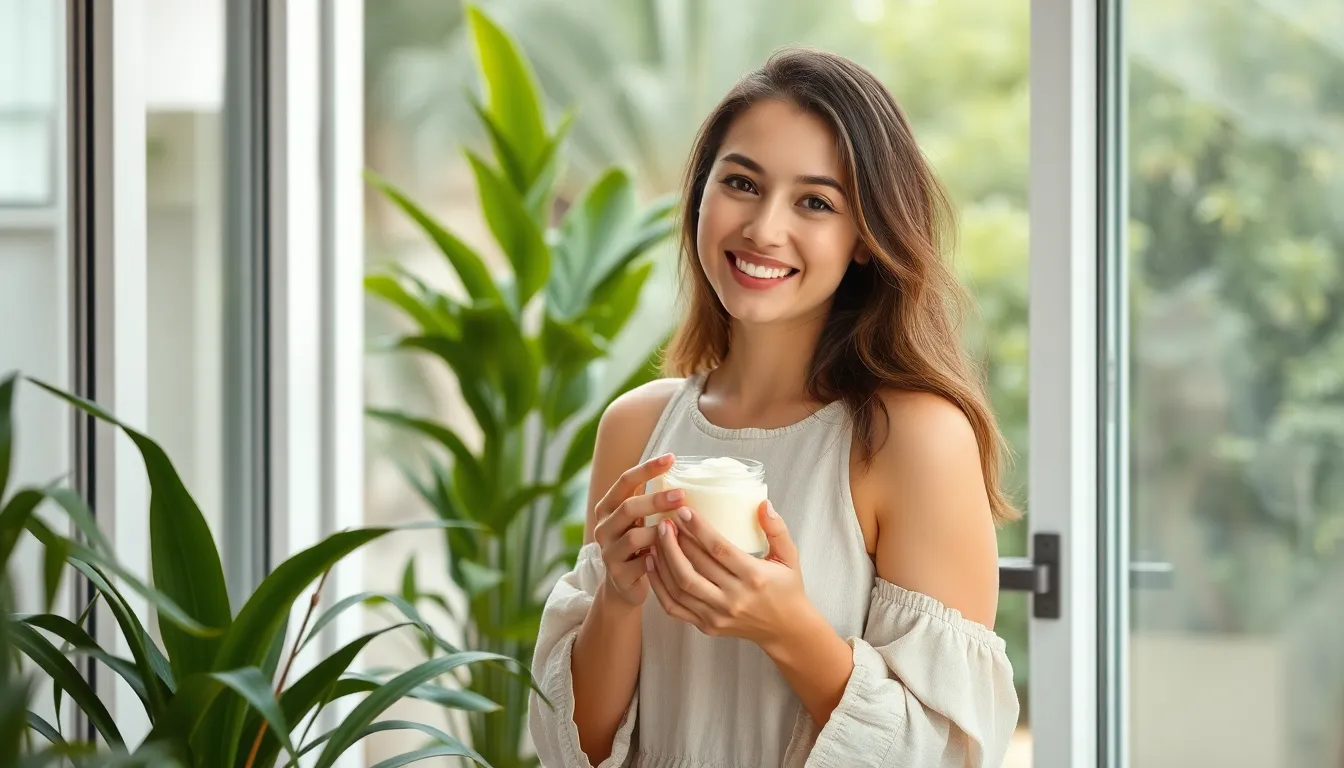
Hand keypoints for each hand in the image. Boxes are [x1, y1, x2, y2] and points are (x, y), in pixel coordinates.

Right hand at [592, 453, 686, 607]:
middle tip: (682, 494)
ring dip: (660, 531)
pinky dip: (660, 557)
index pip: (624, 481)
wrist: (624, 587)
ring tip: (681, 527)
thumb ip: (652, 503)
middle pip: (628, 507)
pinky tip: (675, 554)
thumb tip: (689, 476)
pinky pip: (642, 564)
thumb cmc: (640, 546)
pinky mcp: (618, 575)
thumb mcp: (641, 521)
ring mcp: (608, 552)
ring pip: (634, 536)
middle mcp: (603, 527)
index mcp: (608, 508)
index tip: (671, 458)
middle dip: (656, 500)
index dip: (647, 469)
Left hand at [647, 500, 807, 645]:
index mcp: (755, 578)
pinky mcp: (707, 626)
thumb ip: (777, 530)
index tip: (684, 511)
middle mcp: (734, 598)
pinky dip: (659, 585)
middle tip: (665, 520)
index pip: (720, 550)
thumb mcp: (790, 557)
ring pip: (681, 586)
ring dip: (664, 560)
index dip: (699, 529)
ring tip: (655, 537)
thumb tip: (763, 504)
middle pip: (695, 567)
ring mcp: (718, 615)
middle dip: (675, 541)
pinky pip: (675, 606)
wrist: (786, 630)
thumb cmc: (787, 589)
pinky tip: (652, 563)